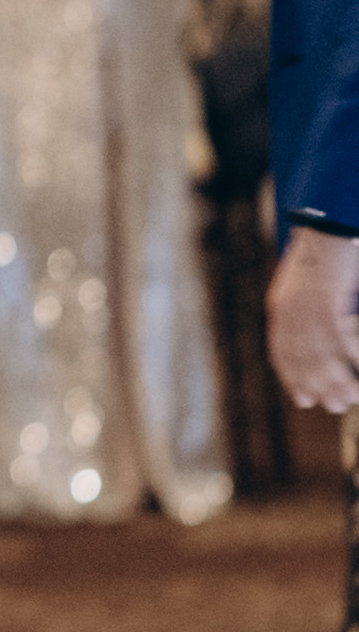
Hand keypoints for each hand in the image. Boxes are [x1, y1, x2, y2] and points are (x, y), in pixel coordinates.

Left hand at [268, 222, 358, 411]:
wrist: (324, 225)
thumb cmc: (321, 252)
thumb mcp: (303, 284)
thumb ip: (304, 308)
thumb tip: (322, 329)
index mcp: (281, 309)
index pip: (283, 353)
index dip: (293, 378)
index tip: (303, 398)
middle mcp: (289, 314)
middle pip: (305, 360)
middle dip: (320, 387)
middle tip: (336, 406)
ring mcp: (307, 310)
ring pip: (324, 357)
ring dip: (340, 381)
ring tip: (353, 398)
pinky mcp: (327, 304)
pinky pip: (344, 342)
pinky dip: (356, 359)